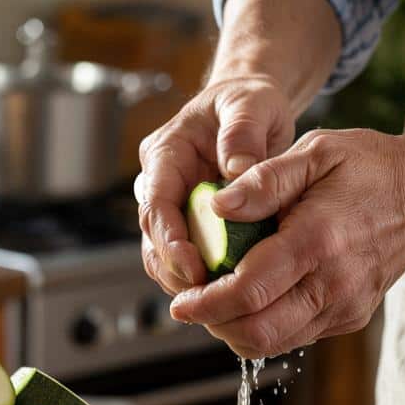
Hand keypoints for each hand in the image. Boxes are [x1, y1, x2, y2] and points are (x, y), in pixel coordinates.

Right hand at [137, 74, 296, 294]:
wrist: (251, 111)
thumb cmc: (247, 103)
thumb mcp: (251, 104)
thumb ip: (242, 132)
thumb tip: (235, 170)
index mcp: (166, 153)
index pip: (156, 201)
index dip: (169, 239)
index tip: (192, 265)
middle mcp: (160, 182)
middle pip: (153, 235)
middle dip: (173, 268)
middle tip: (203, 294)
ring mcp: (172, 204)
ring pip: (161, 252)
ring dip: (181, 278)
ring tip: (211, 301)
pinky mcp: (188, 222)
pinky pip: (184, 255)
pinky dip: (197, 276)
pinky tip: (220, 292)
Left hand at [168, 128, 404, 357]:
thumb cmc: (369, 168)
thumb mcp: (316, 152)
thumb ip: (264, 179)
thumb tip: (216, 206)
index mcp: (319, 241)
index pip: (249, 292)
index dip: (206, 304)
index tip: (180, 302)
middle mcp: (334, 284)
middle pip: (257, 332)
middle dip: (213, 323)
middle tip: (190, 302)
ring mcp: (344, 307)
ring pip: (272, 343)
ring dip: (233, 329)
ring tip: (213, 300)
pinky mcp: (348, 318)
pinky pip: (292, 336)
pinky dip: (260, 326)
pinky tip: (246, 298)